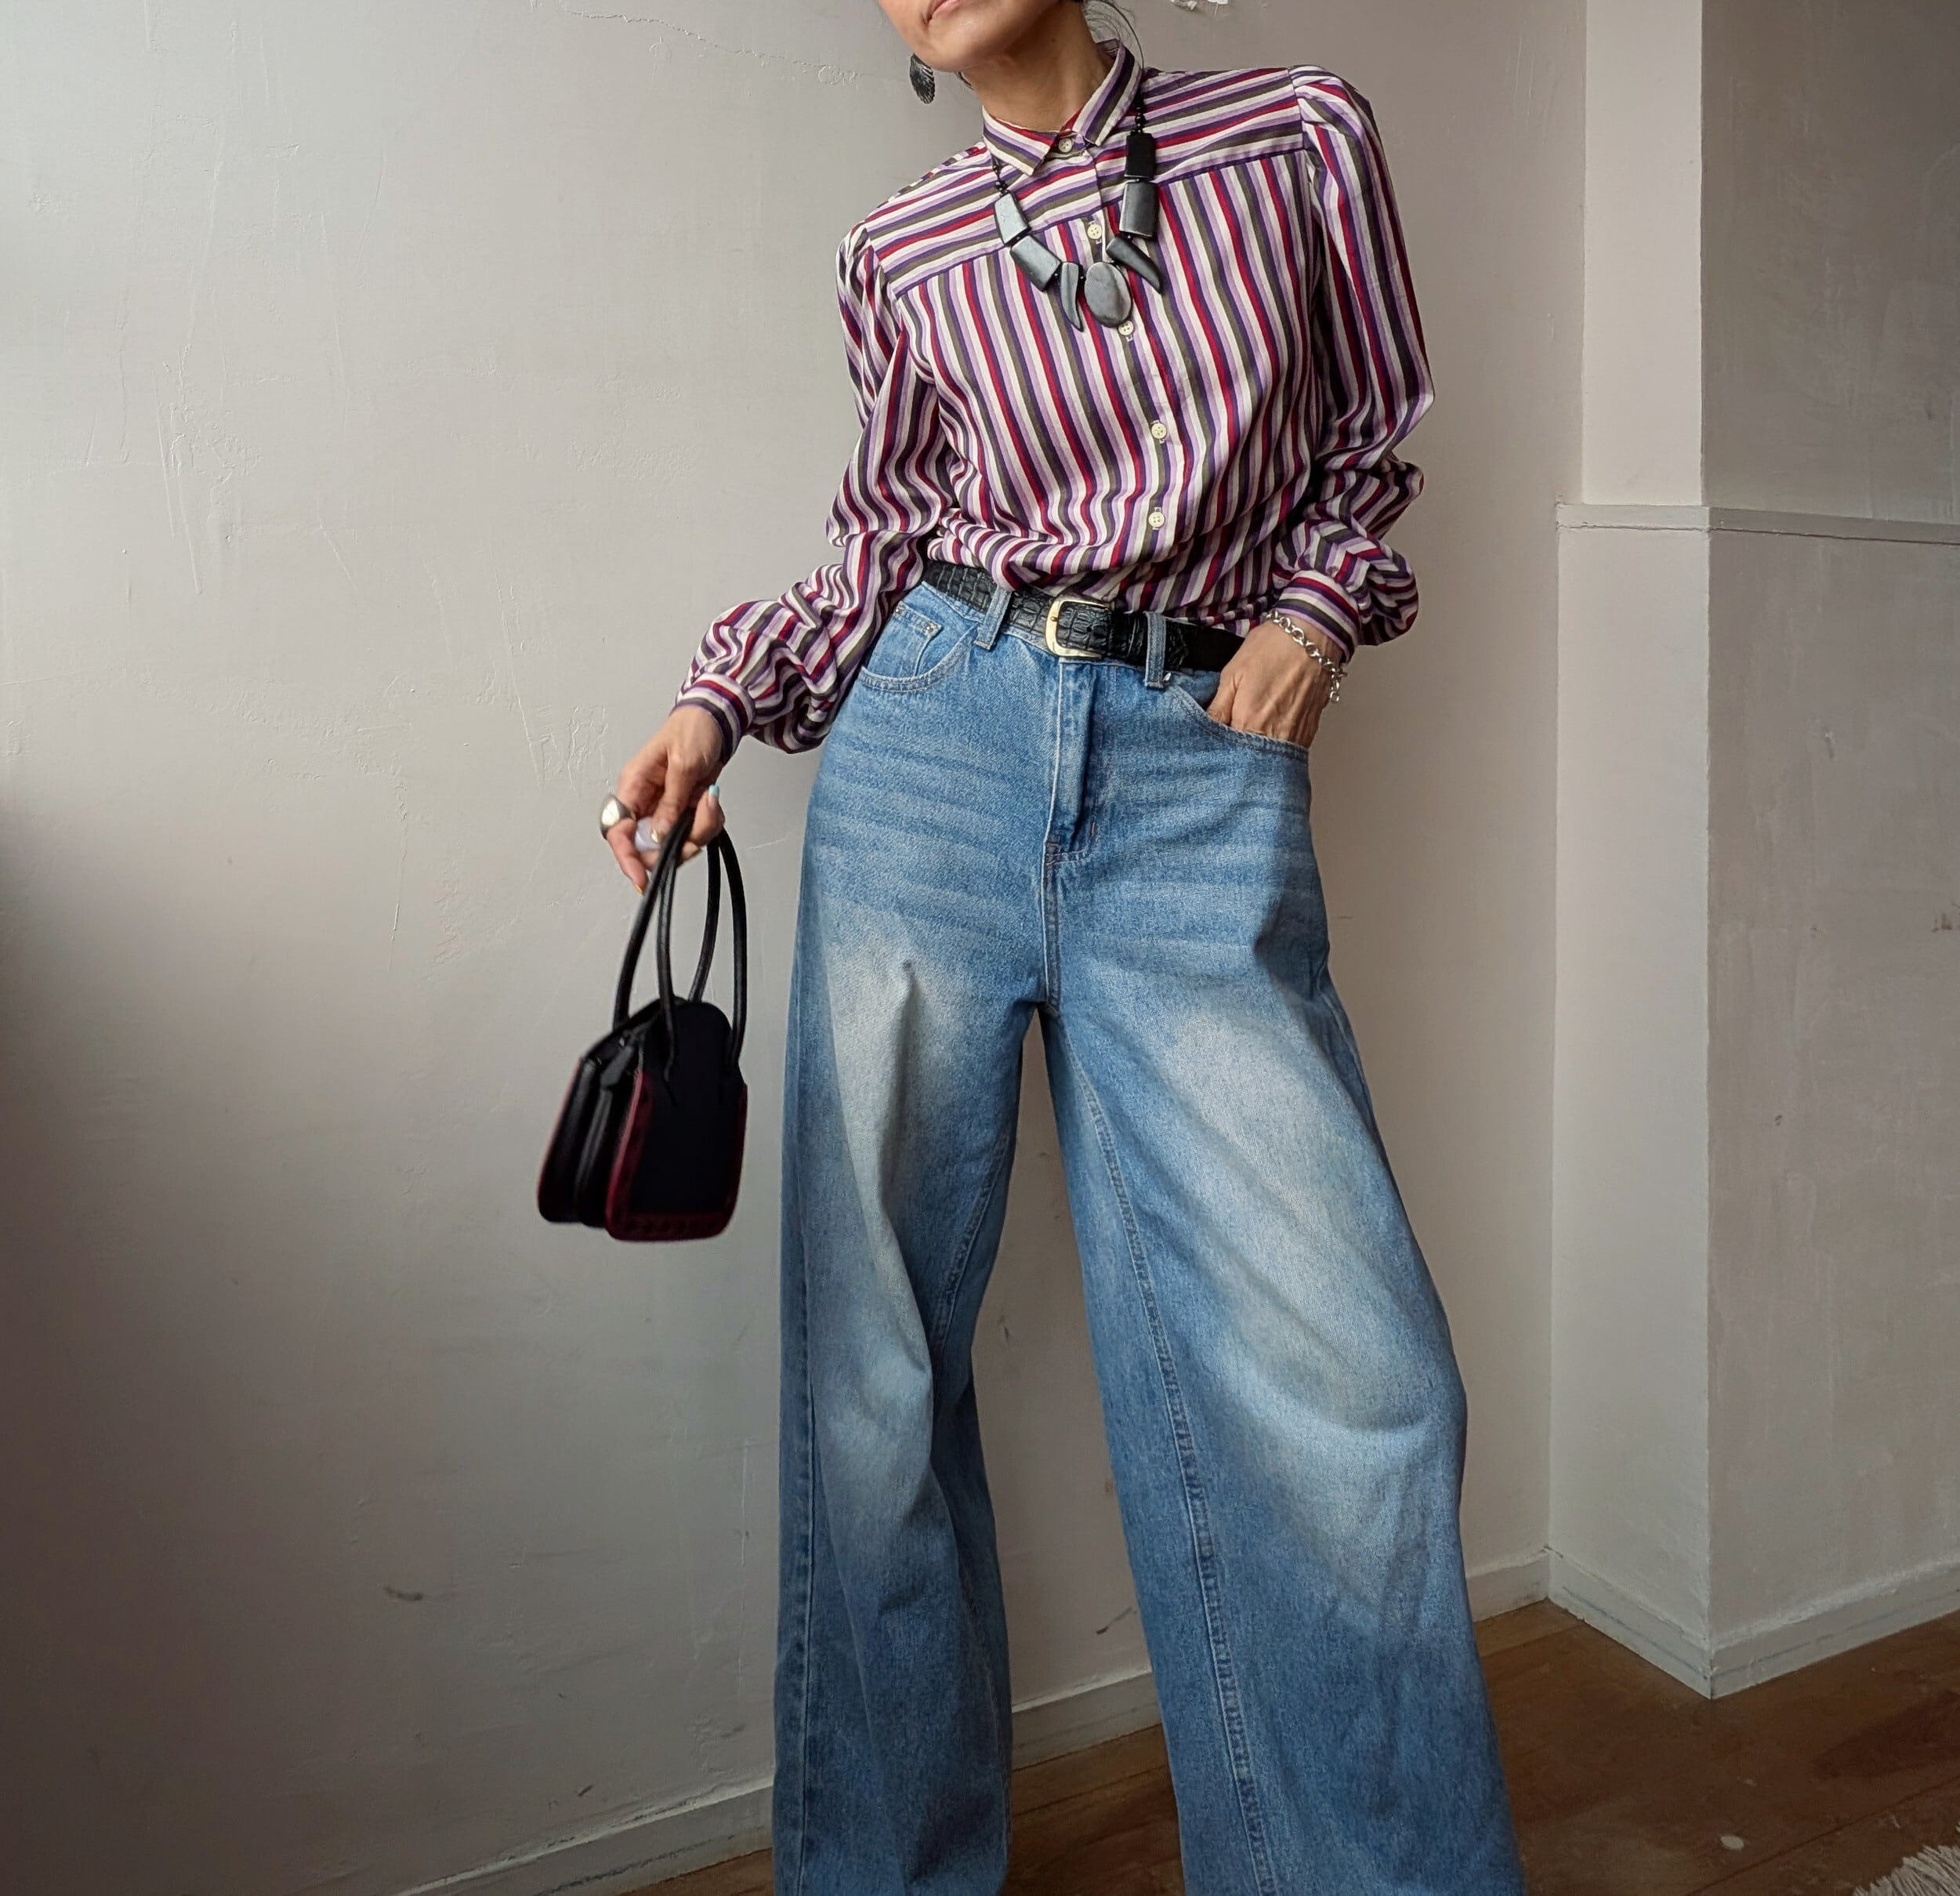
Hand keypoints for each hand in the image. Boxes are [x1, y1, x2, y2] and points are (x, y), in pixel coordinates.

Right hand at [605, 705, 729, 891]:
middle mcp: (644, 801)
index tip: (640, 876)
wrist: (714, 721)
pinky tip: (711, 802)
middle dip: (677, 844)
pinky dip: (708, 823)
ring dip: (698, 830)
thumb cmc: (692, 730)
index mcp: (633, 785)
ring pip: (675, 843)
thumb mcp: (683, 763)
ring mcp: (664, 808)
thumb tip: (658, 834)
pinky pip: (693, 832)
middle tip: (696, 829)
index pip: (618, 831)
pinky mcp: (682, 811)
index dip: (626, 857)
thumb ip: (670, 801)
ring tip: (709, 801)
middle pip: (649, 845)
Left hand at [1207, 618, 1342, 749]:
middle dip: (1237, 756)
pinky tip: (1270, 731)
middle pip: (1249, 762)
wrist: (1314, 635)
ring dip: (1257, 754)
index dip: (1217, 750)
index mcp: (1249, 722)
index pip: (1226, 754)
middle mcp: (1274, 736)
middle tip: (1232, 740)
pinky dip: (1276, 747)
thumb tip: (1204, 729)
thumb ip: (1218, 708)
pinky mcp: (1309, 733)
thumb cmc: (1273, 648)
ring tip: (1252, 733)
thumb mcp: (1232, 674)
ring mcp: (1294, 737)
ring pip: (1269, 759)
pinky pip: (1287, 751)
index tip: (1212, 744)